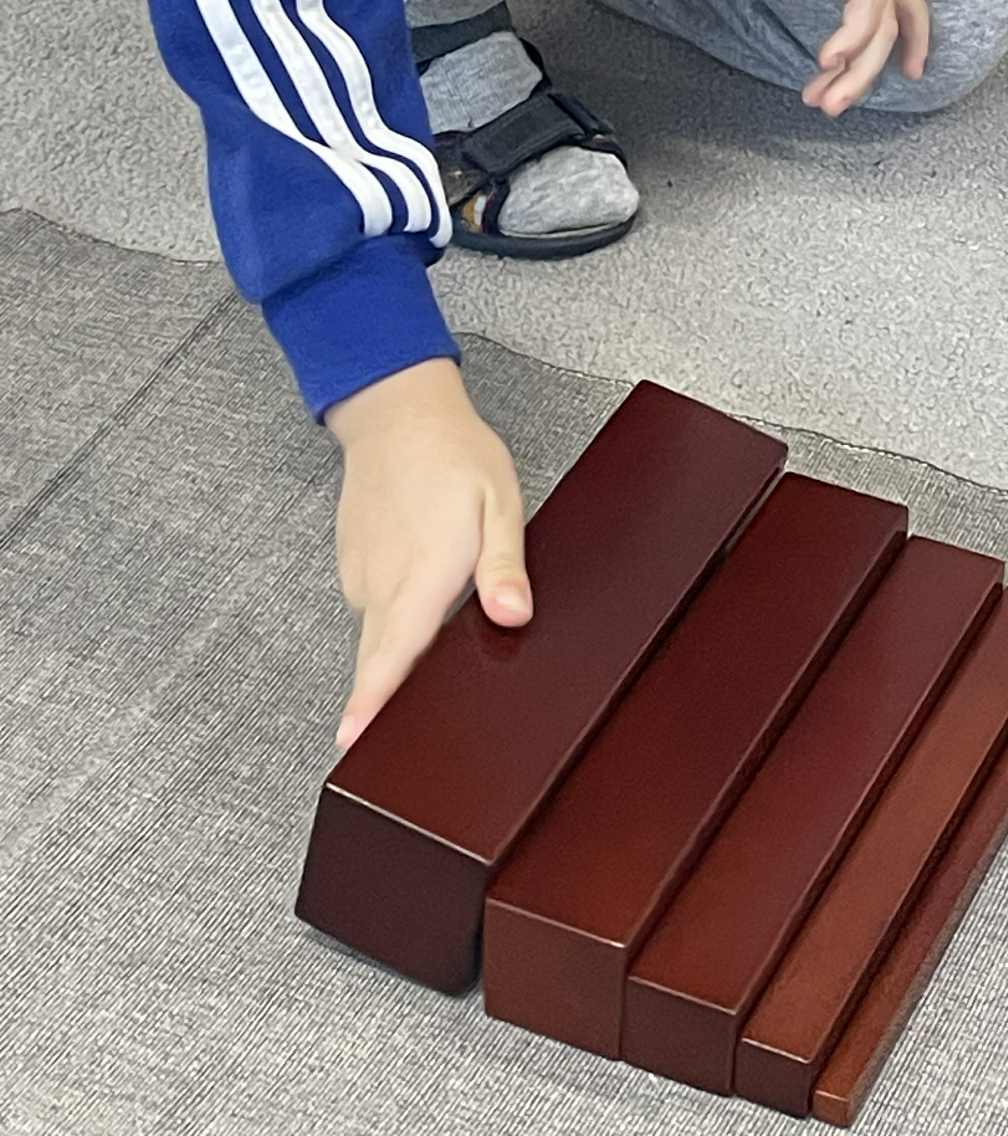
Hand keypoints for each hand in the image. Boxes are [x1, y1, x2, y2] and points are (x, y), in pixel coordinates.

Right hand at [326, 359, 531, 750]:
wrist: (397, 411)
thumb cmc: (454, 454)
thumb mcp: (500, 503)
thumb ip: (504, 565)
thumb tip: (512, 616)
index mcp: (422, 575)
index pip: (392, 653)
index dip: (372, 701)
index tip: (351, 740)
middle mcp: (382, 583)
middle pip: (379, 658)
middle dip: (384, 699)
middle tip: (394, 733)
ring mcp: (361, 574)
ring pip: (379, 632)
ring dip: (399, 648)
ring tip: (433, 644)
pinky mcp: (354, 563)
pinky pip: (375, 605)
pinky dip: (394, 612)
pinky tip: (420, 592)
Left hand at [765, 0, 930, 116]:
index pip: (867, 6)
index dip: (851, 40)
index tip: (824, 62)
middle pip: (884, 29)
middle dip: (857, 74)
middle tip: (824, 104)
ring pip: (896, 24)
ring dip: (873, 68)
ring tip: (843, 102)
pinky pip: (906, 9)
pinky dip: (910, 41)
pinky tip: (910, 67)